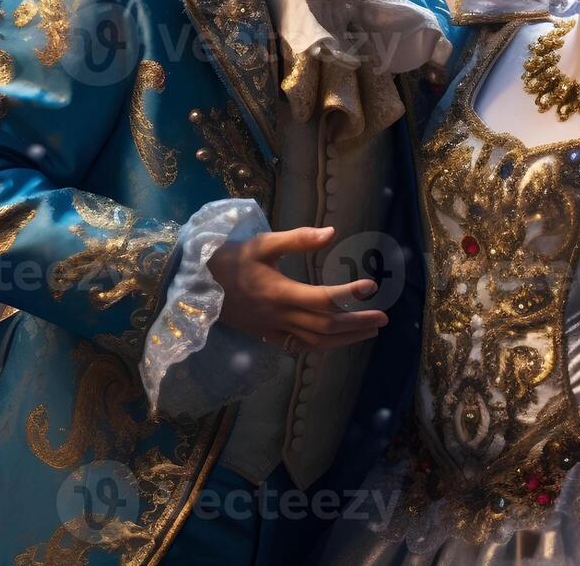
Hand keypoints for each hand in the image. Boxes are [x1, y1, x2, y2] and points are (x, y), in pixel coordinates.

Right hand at [208, 225, 387, 352]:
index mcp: (280, 292)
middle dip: (357, 323)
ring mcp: (273, 329)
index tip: (372, 285)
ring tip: (370, 331)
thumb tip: (331, 232)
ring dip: (346, 338)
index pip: (323, 298)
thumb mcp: (263, 243)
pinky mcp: (267, 336)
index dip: (349, 294)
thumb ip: (298, 239)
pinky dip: (322, 345)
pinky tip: (338, 340)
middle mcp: (279, 316)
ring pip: (316, 341)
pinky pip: (300, 346)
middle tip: (383, 318)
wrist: (196, 283)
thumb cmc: (231, 258)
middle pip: (326, 325)